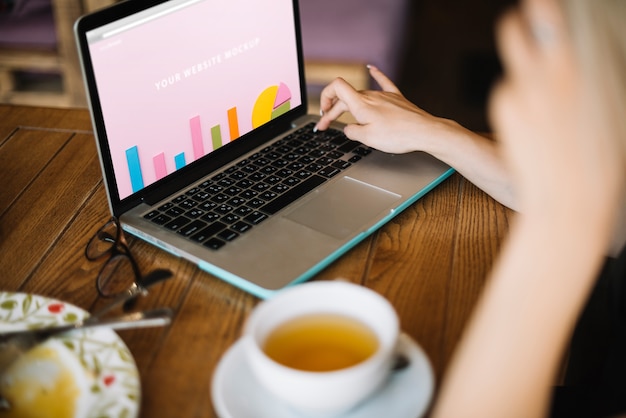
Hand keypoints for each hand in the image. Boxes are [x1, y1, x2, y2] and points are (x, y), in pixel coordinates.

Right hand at [315, 66, 456, 153]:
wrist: (424, 132)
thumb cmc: (398, 136)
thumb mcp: (367, 139)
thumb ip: (352, 132)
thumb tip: (348, 128)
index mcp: (361, 104)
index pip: (335, 88)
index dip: (325, 98)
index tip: (323, 113)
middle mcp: (371, 95)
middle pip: (345, 97)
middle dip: (332, 111)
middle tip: (326, 126)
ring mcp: (384, 95)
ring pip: (361, 96)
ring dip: (348, 105)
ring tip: (345, 118)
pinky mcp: (396, 98)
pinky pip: (384, 82)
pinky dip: (376, 74)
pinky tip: (372, 68)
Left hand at [489, 0, 621, 223]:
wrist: (570, 198)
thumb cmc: (599, 156)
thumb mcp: (609, 105)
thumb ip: (594, 72)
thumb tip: (586, 50)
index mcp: (575, 67)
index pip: (546, 16)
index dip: (539, 6)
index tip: (538, 2)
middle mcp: (542, 76)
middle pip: (513, 31)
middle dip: (517, 28)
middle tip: (525, 30)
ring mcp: (517, 95)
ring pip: (515, 70)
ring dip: (525, 76)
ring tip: (546, 105)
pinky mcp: (502, 114)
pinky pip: (508, 95)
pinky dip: (519, 102)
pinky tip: (536, 125)